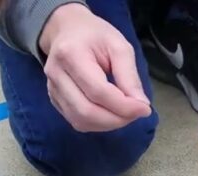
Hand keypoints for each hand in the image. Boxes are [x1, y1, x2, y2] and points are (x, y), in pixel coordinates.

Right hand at [39, 4, 151, 132]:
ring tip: (126, 113)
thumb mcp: (119, 46)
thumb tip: (140, 105)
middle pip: (87, 111)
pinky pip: (77, 122)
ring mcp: (52, 89)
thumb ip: (129, 75)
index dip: (124, 106)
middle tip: (137, 113)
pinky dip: (98, 124)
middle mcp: (56, 74)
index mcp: (71, 54)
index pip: (98, 91)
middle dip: (117, 119)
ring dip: (109, 124)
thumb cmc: (95, 36)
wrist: (68, 30)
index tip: (145, 108)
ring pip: (80, 121)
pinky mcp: (54, 100)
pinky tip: (111, 113)